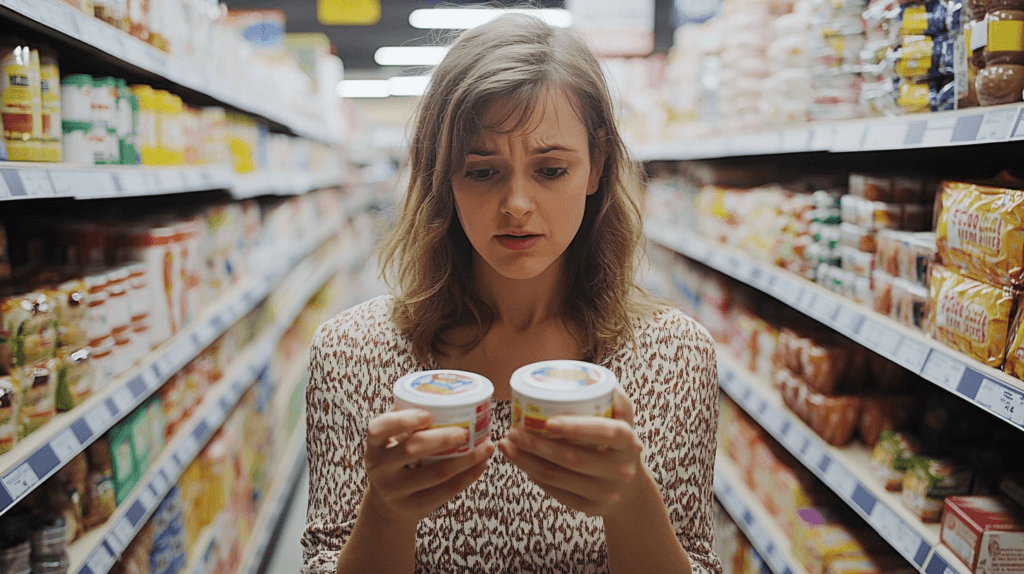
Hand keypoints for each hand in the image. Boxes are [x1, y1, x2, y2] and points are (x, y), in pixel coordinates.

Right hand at [362, 408, 494, 525]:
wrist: (388, 502)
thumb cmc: (397, 458)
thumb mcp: (392, 439)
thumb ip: (408, 419)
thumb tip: (445, 391)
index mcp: (373, 444)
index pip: (379, 428)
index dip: (403, 420)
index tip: (428, 415)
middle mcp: (378, 468)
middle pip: (411, 450)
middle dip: (443, 438)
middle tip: (466, 431)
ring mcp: (395, 491)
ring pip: (435, 474)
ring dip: (466, 459)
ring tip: (486, 446)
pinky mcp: (413, 507)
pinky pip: (446, 492)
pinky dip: (468, 477)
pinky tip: (482, 464)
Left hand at [498, 386, 646, 518]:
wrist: (630, 490)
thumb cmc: (619, 445)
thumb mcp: (626, 421)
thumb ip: (615, 398)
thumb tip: (591, 374)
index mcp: (629, 442)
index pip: (605, 432)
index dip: (576, 427)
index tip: (547, 421)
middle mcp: (620, 469)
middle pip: (572, 458)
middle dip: (536, 444)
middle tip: (513, 430)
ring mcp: (604, 492)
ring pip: (556, 477)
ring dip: (525, 460)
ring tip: (506, 443)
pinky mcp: (588, 508)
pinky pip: (554, 490)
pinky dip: (532, 473)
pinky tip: (518, 459)